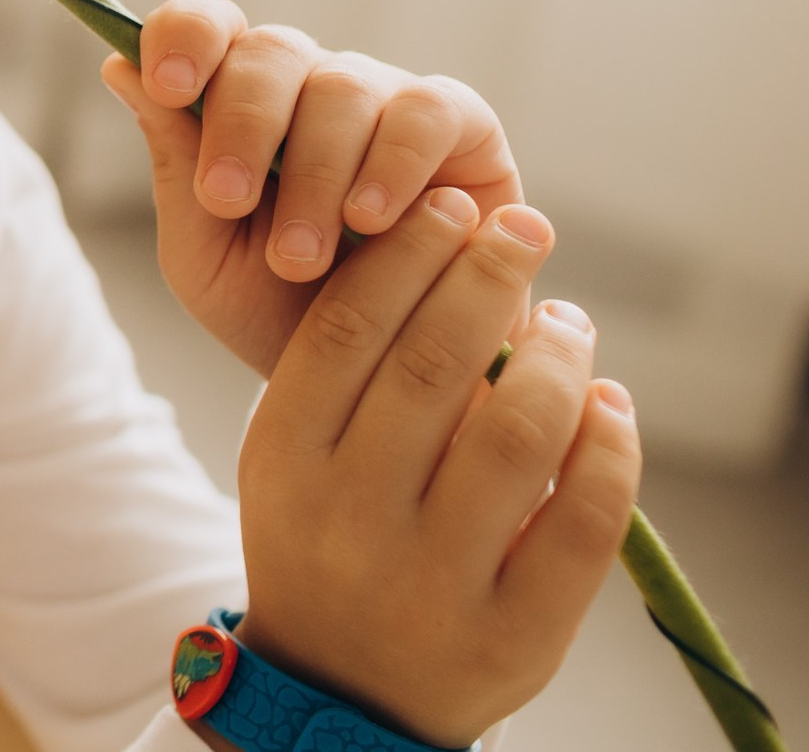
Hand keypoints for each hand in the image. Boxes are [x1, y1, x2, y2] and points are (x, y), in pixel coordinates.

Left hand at [100, 0, 522, 377]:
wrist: (369, 389)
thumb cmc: (275, 313)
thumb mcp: (204, 252)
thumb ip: (173, 163)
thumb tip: (117, 67)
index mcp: (239, 100)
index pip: (209, 27)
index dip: (183, 38)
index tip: (165, 84)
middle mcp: (312, 85)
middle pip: (272, 51)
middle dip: (240, 124)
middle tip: (226, 202)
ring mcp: (388, 100)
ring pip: (343, 86)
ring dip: (312, 171)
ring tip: (298, 256)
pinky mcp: (464, 130)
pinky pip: (428, 112)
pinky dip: (393, 162)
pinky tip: (369, 221)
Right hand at [229, 188, 640, 746]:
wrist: (339, 690)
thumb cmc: (323, 536)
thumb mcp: (294, 453)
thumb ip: (343, 367)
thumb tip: (446, 246)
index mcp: (284, 460)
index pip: (348, 327)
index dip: (408, 254)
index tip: (453, 206)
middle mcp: (350, 518)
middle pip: (431, 365)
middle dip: (489, 276)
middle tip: (526, 226)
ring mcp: (431, 581)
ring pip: (517, 435)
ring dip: (558, 357)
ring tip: (569, 320)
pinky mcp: (515, 636)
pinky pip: (583, 521)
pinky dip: (610, 448)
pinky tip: (609, 404)